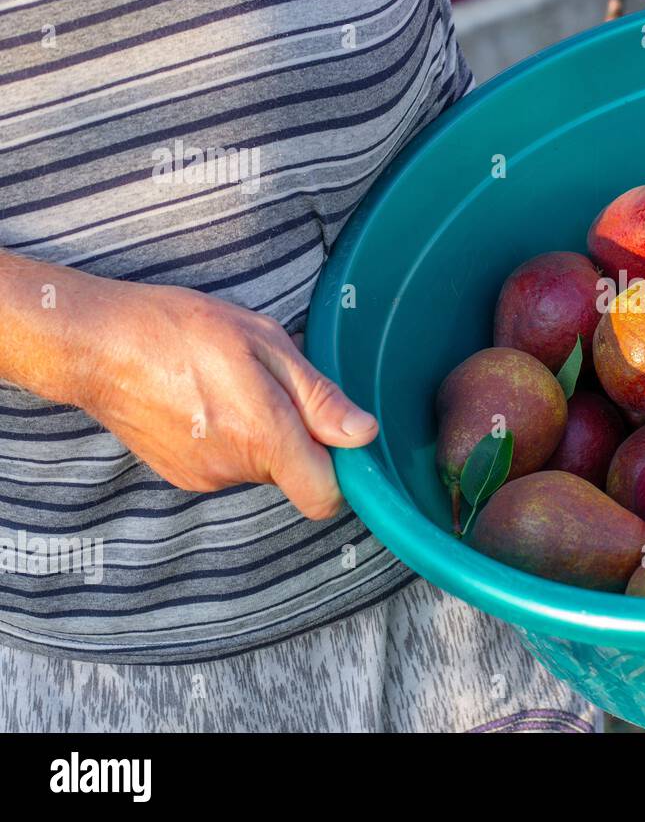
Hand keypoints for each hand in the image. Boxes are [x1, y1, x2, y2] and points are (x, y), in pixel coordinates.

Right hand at [77, 280, 377, 518]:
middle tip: (270, 383)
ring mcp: (204, 477)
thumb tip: (363, 434)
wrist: (96, 346)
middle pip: (296, 473)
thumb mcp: (264, 343)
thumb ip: (318, 397)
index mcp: (263, 437)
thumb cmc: (181, 332)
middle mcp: (235, 469)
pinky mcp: (183, 476)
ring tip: (231, 385)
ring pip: (262, 466)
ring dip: (263, 434)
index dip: (342, 472)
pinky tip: (206, 400)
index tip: (336, 436)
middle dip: (298, 435)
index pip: (325, 496)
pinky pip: (230, 464)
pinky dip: (232, 438)